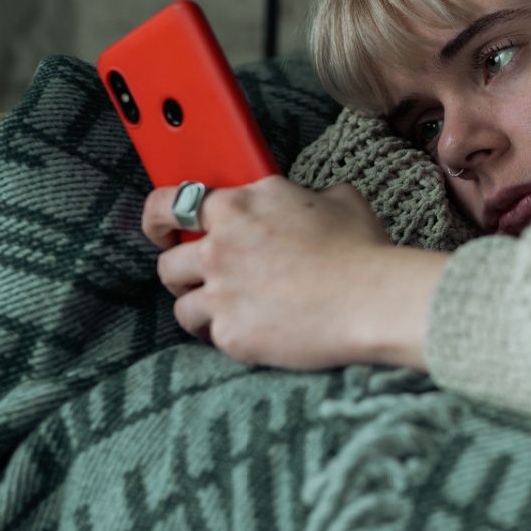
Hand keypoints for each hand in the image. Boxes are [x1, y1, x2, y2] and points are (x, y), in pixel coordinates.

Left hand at [140, 177, 442, 370]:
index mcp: (238, 205)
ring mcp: (220, 292)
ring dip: (199, 307)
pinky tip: (251, 332)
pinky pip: (208, 335)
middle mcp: (220, 246)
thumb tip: (305, 200)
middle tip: (200, 279)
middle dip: (181, 272)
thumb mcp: (338, 199)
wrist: (371, 300)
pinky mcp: (229, 332)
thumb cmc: (360, 249)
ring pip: (181, 304)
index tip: (162, 229)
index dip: (159, 217)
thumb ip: (304, 195)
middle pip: (168, 262)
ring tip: (229, 311)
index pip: (171, 202)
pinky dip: (225, 335)